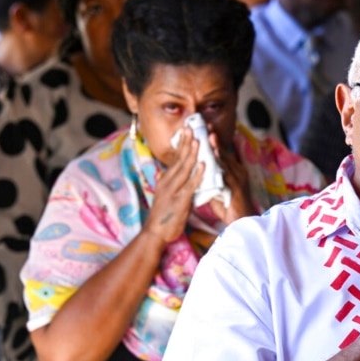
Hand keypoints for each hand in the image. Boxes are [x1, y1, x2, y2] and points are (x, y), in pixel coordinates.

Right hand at [142, 128, 202, 244]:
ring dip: (193, 154)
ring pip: (185, 169)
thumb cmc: (164, 215)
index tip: (188, 130)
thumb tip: (172, 172)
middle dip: (187, 143)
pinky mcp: (180, 201)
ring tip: (199, 141)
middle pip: (180, 159)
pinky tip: (204, 166)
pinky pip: (190, 186)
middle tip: (193, 127)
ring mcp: (173, 191)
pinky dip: (198, 175)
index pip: (176, 158)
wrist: (155, 233)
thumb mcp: (167, 194)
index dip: (183, 144)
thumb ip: (172, 183)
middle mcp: (168, 182)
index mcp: (166, 180)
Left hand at [207, 131, 255, 222]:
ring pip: (226, 161)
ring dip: (218, 148)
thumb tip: (198, 172)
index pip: (221, 154)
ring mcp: (238, 179)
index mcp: (233, 172)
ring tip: (210, 137)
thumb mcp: (217, 189)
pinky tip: (214, 157)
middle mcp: (238, 172)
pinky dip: (220, 164)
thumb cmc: (228, 207)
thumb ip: (209, 179)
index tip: (204, 130)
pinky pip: (228, 173)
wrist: (241, 221)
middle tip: (207, 126)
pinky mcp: (237, 187)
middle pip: (224, 153)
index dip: (213, 142)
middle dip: (215, 140)